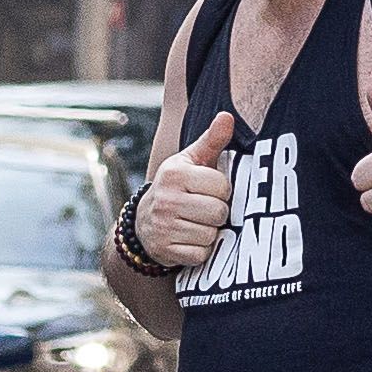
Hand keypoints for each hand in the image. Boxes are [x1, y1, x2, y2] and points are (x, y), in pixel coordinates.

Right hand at [129, 109, 241, 274]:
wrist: (143, 222)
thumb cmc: (177, 187)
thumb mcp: (191, 161)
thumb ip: (212, 140)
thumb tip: (227, 116)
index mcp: (175, 173)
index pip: (222, 186)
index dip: (222, 191)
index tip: (210, 191)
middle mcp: (166, 199)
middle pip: (219, 212)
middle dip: (217, 213)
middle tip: (205, 209)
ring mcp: (164, 226)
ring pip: (211, 234)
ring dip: (210, 232)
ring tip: (197, 223)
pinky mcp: (165, 251)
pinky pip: (201, 254)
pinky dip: (201, 251)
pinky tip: (190, 239)